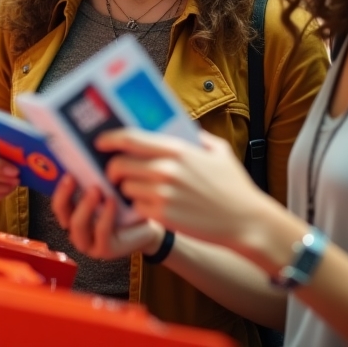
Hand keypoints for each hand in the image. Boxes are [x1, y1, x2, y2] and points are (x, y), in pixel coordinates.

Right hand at [52, 175, 162, 259]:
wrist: (148, 227)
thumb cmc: (127, 208)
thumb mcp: (108, 192)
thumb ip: (95, 181)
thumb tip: (87, 158)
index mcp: (75, 215)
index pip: (59, 204)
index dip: (60, 189)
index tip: (69, 172)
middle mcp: (77, 230)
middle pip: (61, 214)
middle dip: (65, 194)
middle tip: (74, 177)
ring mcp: (89, 243)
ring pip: (77, 225)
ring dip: (84, 205)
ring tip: (96, 189)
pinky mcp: (104, 250)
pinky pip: (100, 232)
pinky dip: (105, 215)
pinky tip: (112, 201)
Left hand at [102, 130, 277, 250]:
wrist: (246, 222)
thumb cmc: (234, 186)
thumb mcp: (219, 152)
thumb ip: (196, 136)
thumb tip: (181, 126)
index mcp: (177, 150)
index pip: (130, 138)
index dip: (109, 139)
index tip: (100, 141)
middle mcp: (166, 170)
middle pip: (120, 164)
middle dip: (113, 169)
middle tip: (116, 172)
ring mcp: (162, 194)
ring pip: (126, 188)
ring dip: (128, 189)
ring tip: (141, 190)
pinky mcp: (163, 216)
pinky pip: (137, 207)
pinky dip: (140, 207)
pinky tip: (153, 206)